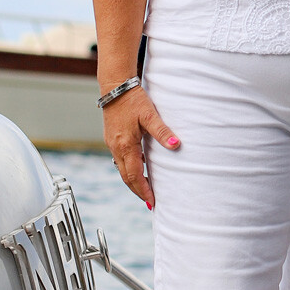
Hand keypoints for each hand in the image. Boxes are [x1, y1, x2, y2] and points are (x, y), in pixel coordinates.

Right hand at [101, 85, 179, 208]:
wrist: (115, 87)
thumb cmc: (132, 99)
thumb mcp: (150, 115)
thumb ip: (162, 131)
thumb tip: (176, 144)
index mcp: (126, 145)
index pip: (134, 175)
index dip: (143, 191)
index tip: (152, 202)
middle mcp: (116, 147)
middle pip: (126, 177)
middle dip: (138, 191)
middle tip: (150, 202)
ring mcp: (112, 144)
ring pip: (122, 169)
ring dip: (133, 181)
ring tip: (146, 189)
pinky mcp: (112, 139)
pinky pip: (120, 160)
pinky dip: (129, 168)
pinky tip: (139, 167)